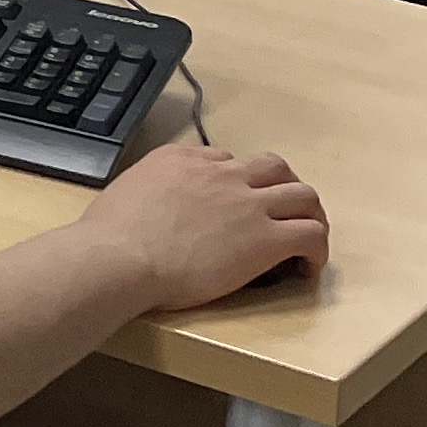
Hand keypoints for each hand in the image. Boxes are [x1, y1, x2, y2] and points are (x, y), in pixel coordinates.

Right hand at [78, 142, 326, 310]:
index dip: (235, 182)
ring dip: (309, 215)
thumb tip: (155, 206)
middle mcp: (221, 173)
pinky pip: (311, 234)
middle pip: (273, 167)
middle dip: (284, 186)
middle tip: (282, 212)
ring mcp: (248, 204)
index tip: (233, 204)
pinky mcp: (266, 238)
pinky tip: (306, 267)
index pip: (225, 159)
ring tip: (305, 238)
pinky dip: (316, 249)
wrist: (120, 257)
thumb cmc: (110, 236)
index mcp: (182, 159)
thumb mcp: (127, 191)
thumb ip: (151, 190)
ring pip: (303, 195)